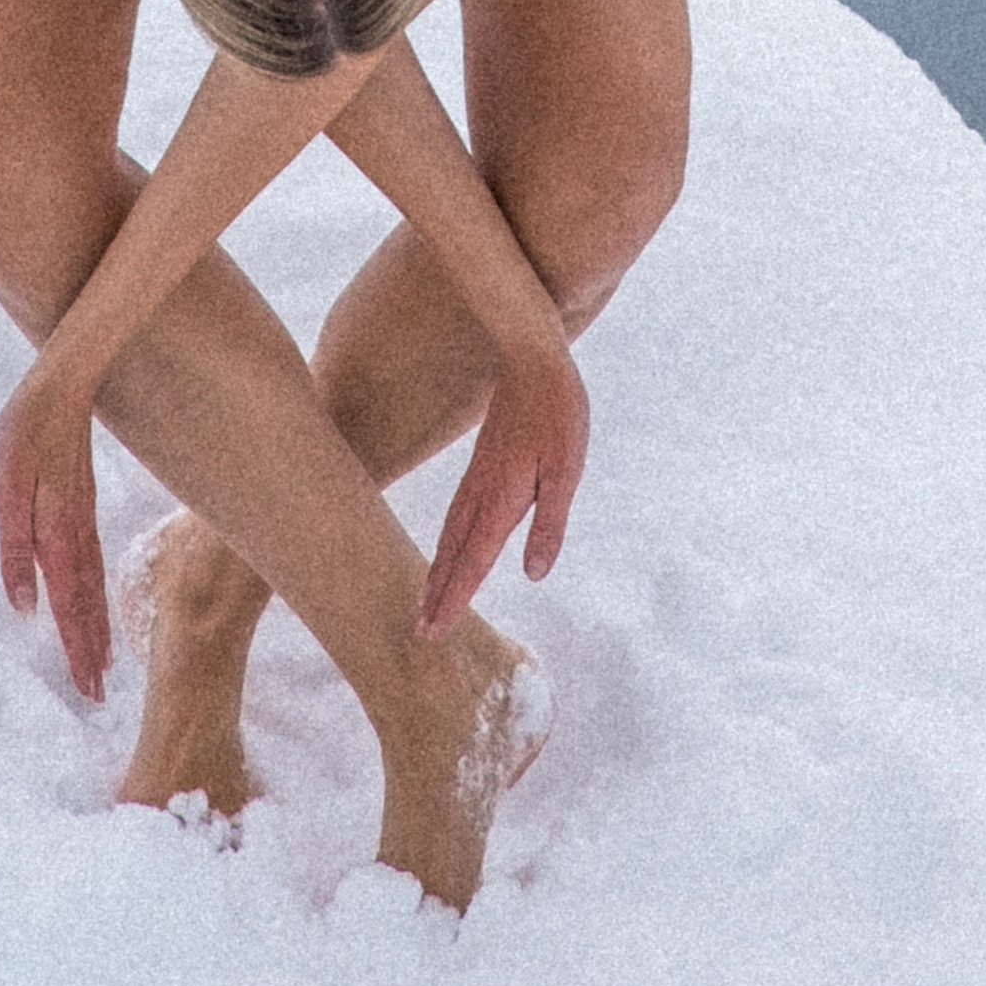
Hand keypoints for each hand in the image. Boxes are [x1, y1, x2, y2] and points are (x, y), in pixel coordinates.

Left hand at [0, 355, 112, 697]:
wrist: (66, 377)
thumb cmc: (29, 427)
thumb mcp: (9, 485)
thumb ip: (17, 548)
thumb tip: (24, 609)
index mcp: (59, 535)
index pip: (71, 607)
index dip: (78, 650)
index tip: (89, 691)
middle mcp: (77, 532)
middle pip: (87, 604)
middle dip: (91, 651)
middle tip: (97, 696)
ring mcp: (83, 517)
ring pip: (93, 584)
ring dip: (97, 625)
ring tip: (104, 662)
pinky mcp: (81, 502)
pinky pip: (93, 560)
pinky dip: (97, 590)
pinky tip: (94, 597)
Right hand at [419, 339, 587, 636]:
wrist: (532, 354)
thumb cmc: (557, 412)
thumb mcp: (565, 471)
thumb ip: (548, 522)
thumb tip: (533, 573)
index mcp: (501, 497)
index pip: (473, 560)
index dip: (454, 597)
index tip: (433, 630)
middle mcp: (482, 490)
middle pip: (453, 551)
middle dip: (437, 590)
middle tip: (421, 628)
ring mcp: (480, 473)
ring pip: (451, 530)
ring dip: (439, 566)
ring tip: (427, 593)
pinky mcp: (484, 460)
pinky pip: (458, 511)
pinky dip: (447, 538)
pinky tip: (450, 541)